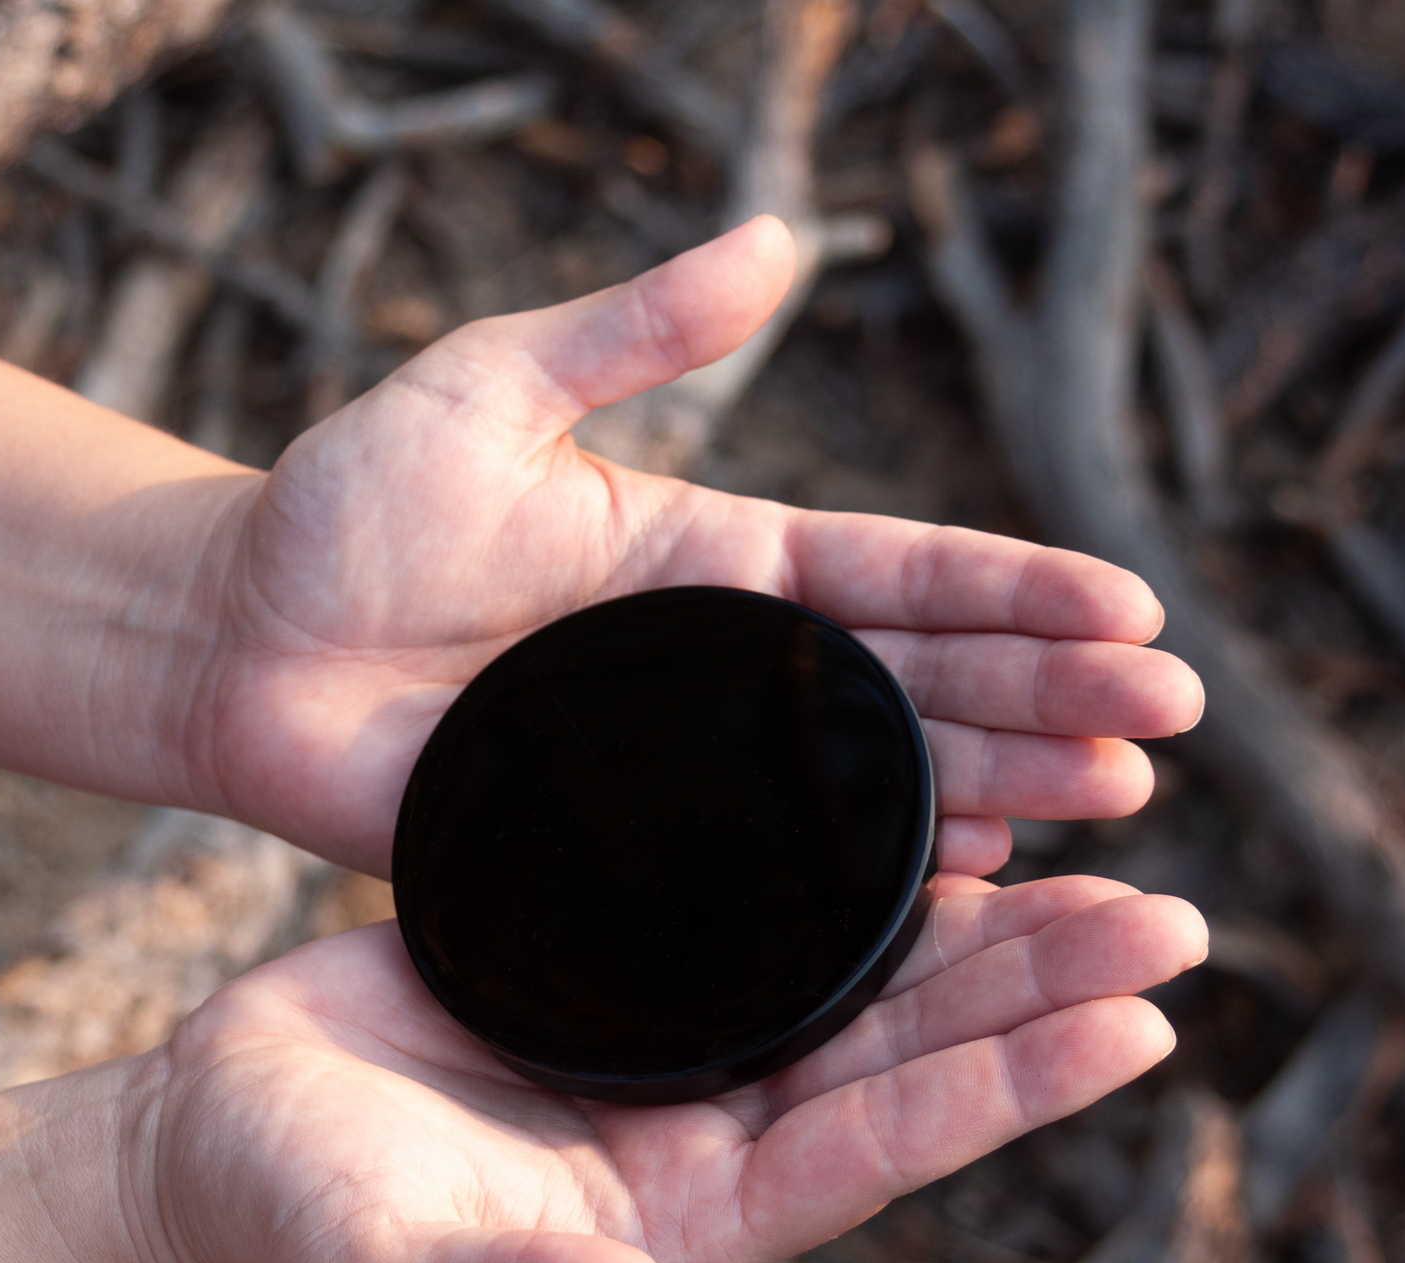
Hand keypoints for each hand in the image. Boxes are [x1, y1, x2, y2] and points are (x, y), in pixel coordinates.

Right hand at [131, 874, 1201, 1262]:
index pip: (879, 1145)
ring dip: (974, 922)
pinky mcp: (636, 972)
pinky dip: (852, 868)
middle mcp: (713, 1125)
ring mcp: (681, 1044)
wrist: (230, 1137)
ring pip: (860, 976)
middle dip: (1036, 989)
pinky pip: (773, 914)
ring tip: (1089, 857)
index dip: (1008, 1090)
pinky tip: (918, 817)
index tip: (1135, 1026)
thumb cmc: (295, 1221)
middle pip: (906, 1049)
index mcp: (685, 1213)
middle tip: (1163, 919)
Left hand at [191, 215, 1201, 873]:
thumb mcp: (496, 388)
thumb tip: (784, 239)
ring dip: (996, 787)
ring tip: (1112, 802)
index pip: (901, 572)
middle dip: (1047, 696)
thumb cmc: (352, 506)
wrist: (242, 640)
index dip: (1017, 590)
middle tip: (1163, 723)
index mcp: (721, 557)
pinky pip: (774, 872)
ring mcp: (687, 764)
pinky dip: (873, 878)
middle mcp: (727, 666)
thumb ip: (640, 330)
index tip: (1129, 610)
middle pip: (919, 681)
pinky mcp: (633, 844)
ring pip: (871, 781)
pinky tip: (967, 881)